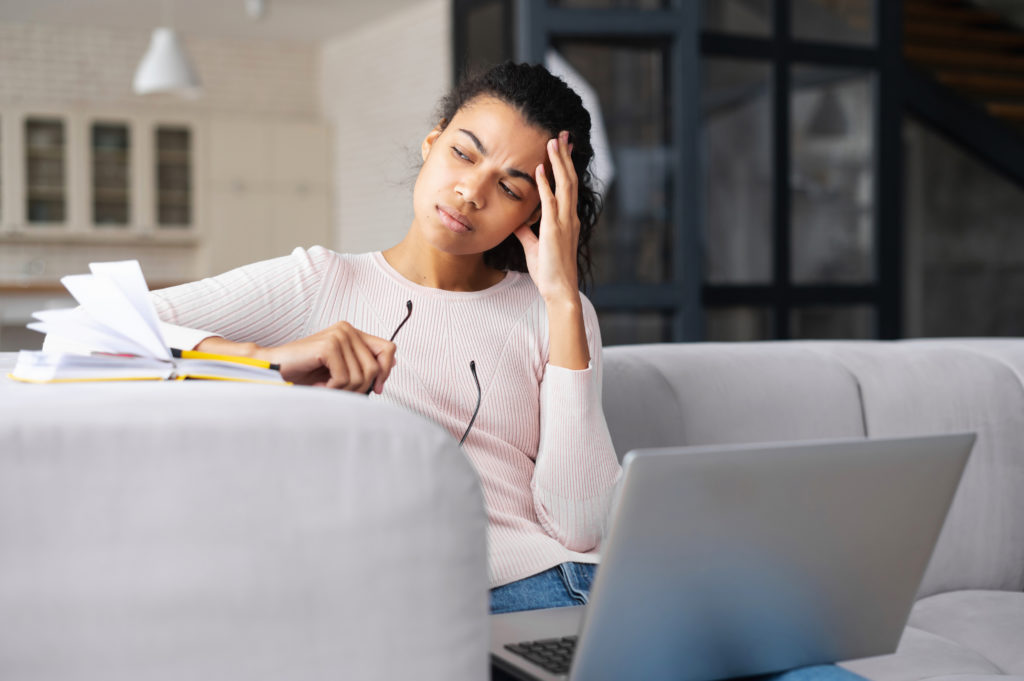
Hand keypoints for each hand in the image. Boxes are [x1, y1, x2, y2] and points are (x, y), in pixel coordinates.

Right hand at [254, 322, 396, 391]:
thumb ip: (363, 365)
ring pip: (361, 376)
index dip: (385, 371)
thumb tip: (392, 364)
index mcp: (353, 333)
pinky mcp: (329, 345)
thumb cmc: (306, 373)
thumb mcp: (341, 370)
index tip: (376, 389)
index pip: (388, 349)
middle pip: (375, 368)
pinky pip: (344, 378)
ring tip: (325, 388)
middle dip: (360, 388)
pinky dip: (332, 389)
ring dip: (344, 390)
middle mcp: (347, 329)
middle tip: (339, 391)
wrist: (275, 369)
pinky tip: (319, 386)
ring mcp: (338, 335)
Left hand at [515, 130, 579, 303]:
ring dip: (558, 162)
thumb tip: (518, 222)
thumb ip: (527, 232)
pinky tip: (539, 169)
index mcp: (567, 220)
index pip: (568, 186)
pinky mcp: (555, 230)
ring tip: (553, 142)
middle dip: (565, 155)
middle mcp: (569, 217)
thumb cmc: (549, 272)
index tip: (563, 148)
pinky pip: (550, 202)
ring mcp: (564, 222)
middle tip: (562, 134)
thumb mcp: (534, 248)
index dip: (566, 166)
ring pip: (564, 185)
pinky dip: (545, 184)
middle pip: (569, 179)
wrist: (559, 291)